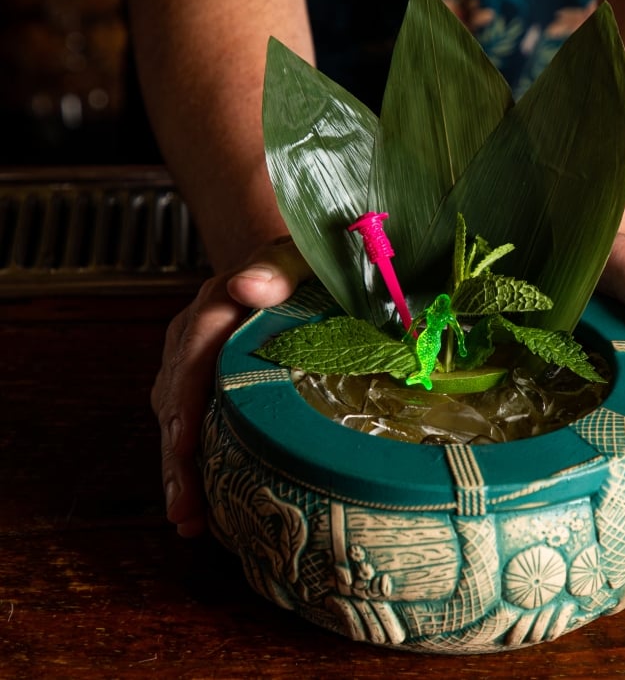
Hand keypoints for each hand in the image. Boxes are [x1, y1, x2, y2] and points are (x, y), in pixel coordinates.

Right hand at [151, 237, 308, 536]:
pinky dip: (197, 465)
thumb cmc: (299, 264)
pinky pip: (194, 426)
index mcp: (216, 304)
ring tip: (191, 519)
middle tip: (185, 506)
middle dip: (177, 454)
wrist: (291, 266)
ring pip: (178, 420)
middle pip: (176, 397)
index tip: (183, 442)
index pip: (191, 350)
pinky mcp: (207, 385)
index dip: (185, 398)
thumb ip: (275, 266)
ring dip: (182, 470)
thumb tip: (247, 285)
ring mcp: (196, 362)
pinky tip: (206, 509)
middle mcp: (196, 336)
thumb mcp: (295, 256)